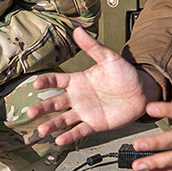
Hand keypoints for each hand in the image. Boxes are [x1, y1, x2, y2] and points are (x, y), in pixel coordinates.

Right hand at [26, 27, 160, 144]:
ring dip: (51, 124)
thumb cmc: (124, 74)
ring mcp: (85, 112)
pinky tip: (59, 140)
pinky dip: (69, 136)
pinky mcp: (94, 124)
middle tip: (30, 112)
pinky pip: (79, 131)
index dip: (46, 82)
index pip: (56, 81)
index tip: (36, 84)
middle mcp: (77, 97)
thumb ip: (92, 47)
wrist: (141, 92)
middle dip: (42, 108)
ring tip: (41, 130)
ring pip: (63, 119)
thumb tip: (78, 30)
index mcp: (78, 81)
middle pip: (55, 103)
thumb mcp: (109, 58)